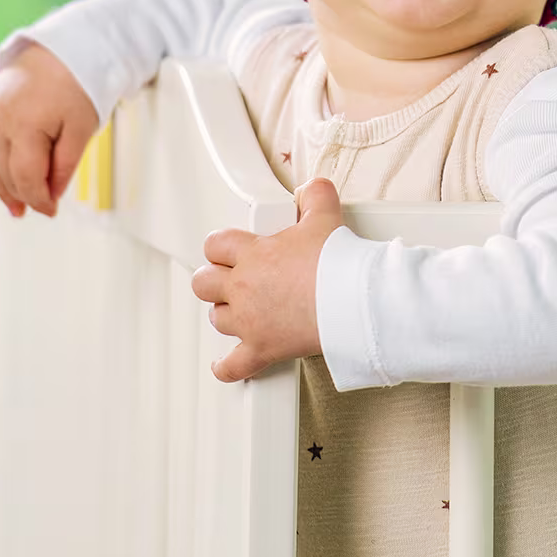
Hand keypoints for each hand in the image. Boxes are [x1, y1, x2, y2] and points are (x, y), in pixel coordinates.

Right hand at [0, 43, 98, 217]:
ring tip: (14, 206)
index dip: (38, 198)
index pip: (25, 176)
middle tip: (36, 209)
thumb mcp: (82, 128)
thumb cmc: (77, 84)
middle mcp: (0, 121)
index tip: (52, 210)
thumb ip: (65, 164)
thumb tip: (52, 194)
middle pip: (4, 172)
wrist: (62, 48)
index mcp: (26, 125)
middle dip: (20, 195)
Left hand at [192, 179, 341, 381]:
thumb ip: (316, 197)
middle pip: (204, 282)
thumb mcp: (326, 217)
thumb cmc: (337, 265)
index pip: (216, 245)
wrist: (353, 302)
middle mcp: (244, 288)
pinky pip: (232, 366)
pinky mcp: (263, 349)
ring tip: (239, 309)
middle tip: (231, 278)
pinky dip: (227, 367)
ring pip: (216, 318)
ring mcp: (250, 321)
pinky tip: (225, 363)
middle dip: (214, 280)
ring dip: (225, 313)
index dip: (222, 247)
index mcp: (253, 255)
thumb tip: (312, 189)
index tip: (231, 250)